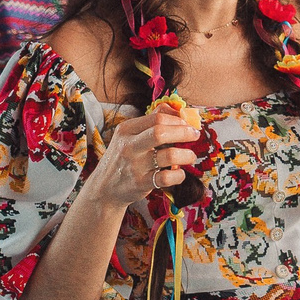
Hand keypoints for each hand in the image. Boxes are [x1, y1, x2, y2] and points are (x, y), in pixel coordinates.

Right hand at [80, 106, 199, 211]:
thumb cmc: (123, 158)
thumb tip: (178, 111)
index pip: (157, 118)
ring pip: (169, 156)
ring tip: (190, 156)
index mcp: (126, 129)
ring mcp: (134, 166)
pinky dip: (179, 175)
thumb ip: (151, 121)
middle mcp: (129, 146)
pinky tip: (179, 173)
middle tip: (195, 135)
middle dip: (184, 132)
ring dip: (186, 155)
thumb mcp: (129, 135)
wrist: (104, 187)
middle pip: (160, 132)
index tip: (188, 125)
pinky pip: (166, 178)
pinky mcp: (140, 184)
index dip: (178, 120)